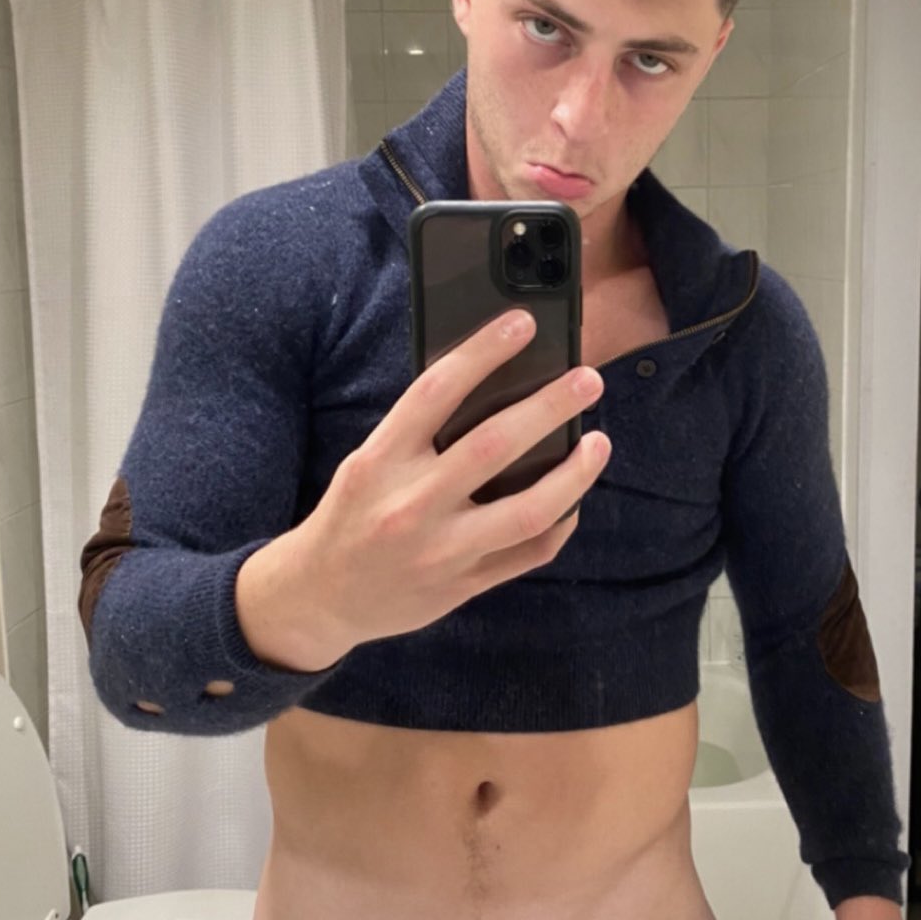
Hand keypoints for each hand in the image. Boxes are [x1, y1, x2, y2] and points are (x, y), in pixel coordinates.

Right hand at [289, 306, 608, 653]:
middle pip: (494, 446)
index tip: (522, 323)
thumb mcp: (369, 461)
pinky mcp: (462, 586)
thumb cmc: (354, 512)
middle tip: (588, 379)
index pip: (436, 391)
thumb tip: (494, 384)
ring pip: (526, 511)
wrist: (321, 596)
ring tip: (599, 443)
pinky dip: (560, 522)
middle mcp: (411, 504)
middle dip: (550, 408)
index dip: (482, 352)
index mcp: (381, 460)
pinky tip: (574, 498)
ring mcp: (440, 550)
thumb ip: (419, 432)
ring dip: (573, 475)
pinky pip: (528, 553)